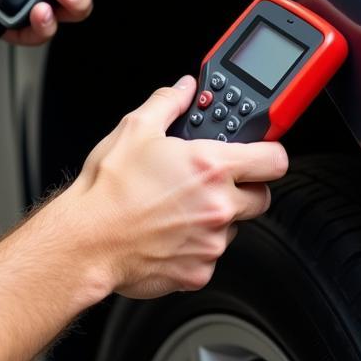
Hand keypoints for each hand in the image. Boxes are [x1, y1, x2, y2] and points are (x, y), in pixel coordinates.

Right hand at [66, 76, 287, 298]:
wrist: (86, 240)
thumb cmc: (109, 189)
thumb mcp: (135, 128)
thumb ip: (168, 102)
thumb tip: (182, 89)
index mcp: (211, 167)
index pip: (274, 160)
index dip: (269, 153)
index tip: (260, 153)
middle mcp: (219, 206)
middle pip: (262, 197)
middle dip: (245, 187)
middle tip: (215, 180)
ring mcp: (211, 242)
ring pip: (235, 227)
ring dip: (217, 217)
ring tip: (180, 206)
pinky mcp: (199, 272)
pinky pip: (210, 255)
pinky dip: (196, 245)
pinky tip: (169, 231)